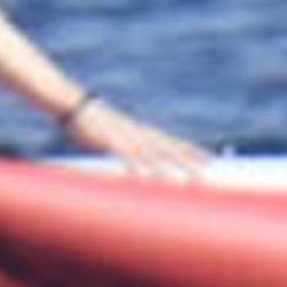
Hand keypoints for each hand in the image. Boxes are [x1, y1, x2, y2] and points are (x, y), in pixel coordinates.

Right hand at [65, 98, 210, 177]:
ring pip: (152, 155)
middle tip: (208, 175)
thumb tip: (135, 164)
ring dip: (170, 169)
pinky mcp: (109, 141)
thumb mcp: (116, 136)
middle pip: (170, 148)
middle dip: (189, 162)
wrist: (74, 105)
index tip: (212, 160)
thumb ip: (128, 149)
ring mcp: (126, 137)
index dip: (193, 151)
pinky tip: (145, 178)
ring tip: (185, 182)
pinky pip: (126, 156)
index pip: (175, 142)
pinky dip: (137, 166)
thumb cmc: (93, 123)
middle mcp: (139, 133)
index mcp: (143, 132)